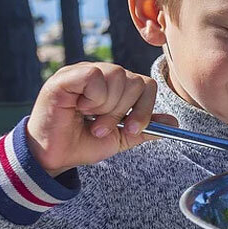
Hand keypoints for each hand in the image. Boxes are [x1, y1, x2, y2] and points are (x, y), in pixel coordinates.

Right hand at [26, 62, 177, 176]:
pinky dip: (92, 98)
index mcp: (116, 87)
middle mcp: (102, 75)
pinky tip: (78, 107)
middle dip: (122, 112)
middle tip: (101, 128)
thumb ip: (145, 127)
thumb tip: (174, 123)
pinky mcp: (67, 76)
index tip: (132, 128)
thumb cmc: (82, 144)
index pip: (147, 85)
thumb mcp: (120, 138)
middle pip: (135, 81)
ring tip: (90, 120)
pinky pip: (95, 77)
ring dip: (106, 107)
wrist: (54, 157)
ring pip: (118, 76)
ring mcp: (84, 72)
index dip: (144, 108)